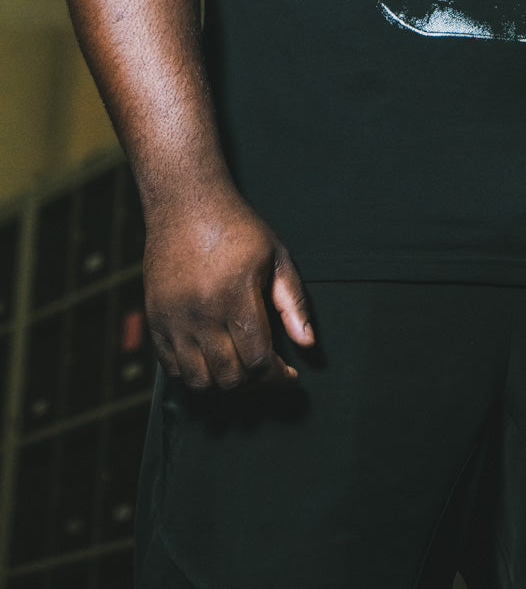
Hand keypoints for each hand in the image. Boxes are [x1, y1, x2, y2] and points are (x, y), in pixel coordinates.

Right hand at [142, 184, 313, 391]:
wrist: (185, 204)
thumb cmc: (236, 227)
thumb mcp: (275, 256)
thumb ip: (292, 302)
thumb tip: (307, 344)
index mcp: (236, 297)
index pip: (258, 361)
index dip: (278, 377)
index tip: (289, 375)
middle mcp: (202, 314)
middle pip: (229, 378)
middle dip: (255, 384)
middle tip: (267, 372)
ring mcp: (174, 319)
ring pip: (198, 381)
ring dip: (223, 384)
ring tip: (240, 369)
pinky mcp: (155, 319)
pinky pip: (171, 368)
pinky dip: (193, 374)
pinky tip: (211, 359)